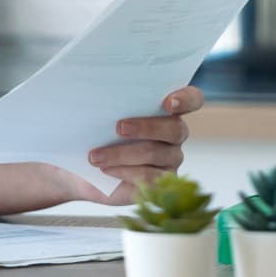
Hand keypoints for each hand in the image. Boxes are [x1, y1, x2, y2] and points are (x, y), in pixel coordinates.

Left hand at [78, 86, 203, 205]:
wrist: (83, 171)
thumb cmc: (94, 135)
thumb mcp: (98, 117)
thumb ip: (108, 104)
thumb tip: (99, 93)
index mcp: (167, 109)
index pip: (192, 99)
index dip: (185, 99)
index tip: (168, 102)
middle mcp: (175, 134)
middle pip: (174, 128)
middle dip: (146, 127)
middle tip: (118, 128)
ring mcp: (171, 160)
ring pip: (155, 153)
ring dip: (121, 153)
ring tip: (95, 156)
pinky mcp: (161, 183)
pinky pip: (149, 176)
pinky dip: (123, 171)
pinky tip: (105, 169)